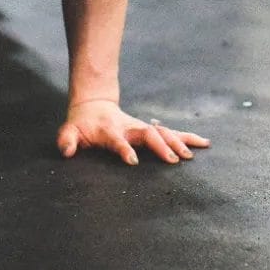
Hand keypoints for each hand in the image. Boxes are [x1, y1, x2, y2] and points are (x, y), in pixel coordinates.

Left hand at [56, 99, 210, 164]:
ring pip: (163, 132)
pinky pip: (172, 133)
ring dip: (177, 142)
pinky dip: (187, 138)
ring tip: (191, 155)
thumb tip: (66, 151)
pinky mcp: (151, 131)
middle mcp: (130, 128)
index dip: (124, 149)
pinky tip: (204, 143)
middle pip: (148, 134)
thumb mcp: (70, 132)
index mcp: (110, 131)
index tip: (132, 161)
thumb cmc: (82, 125)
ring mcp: (142, 128)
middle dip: (161, 146)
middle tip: (173, 160)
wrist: (94, 107)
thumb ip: (67, 140)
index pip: (117, 140)